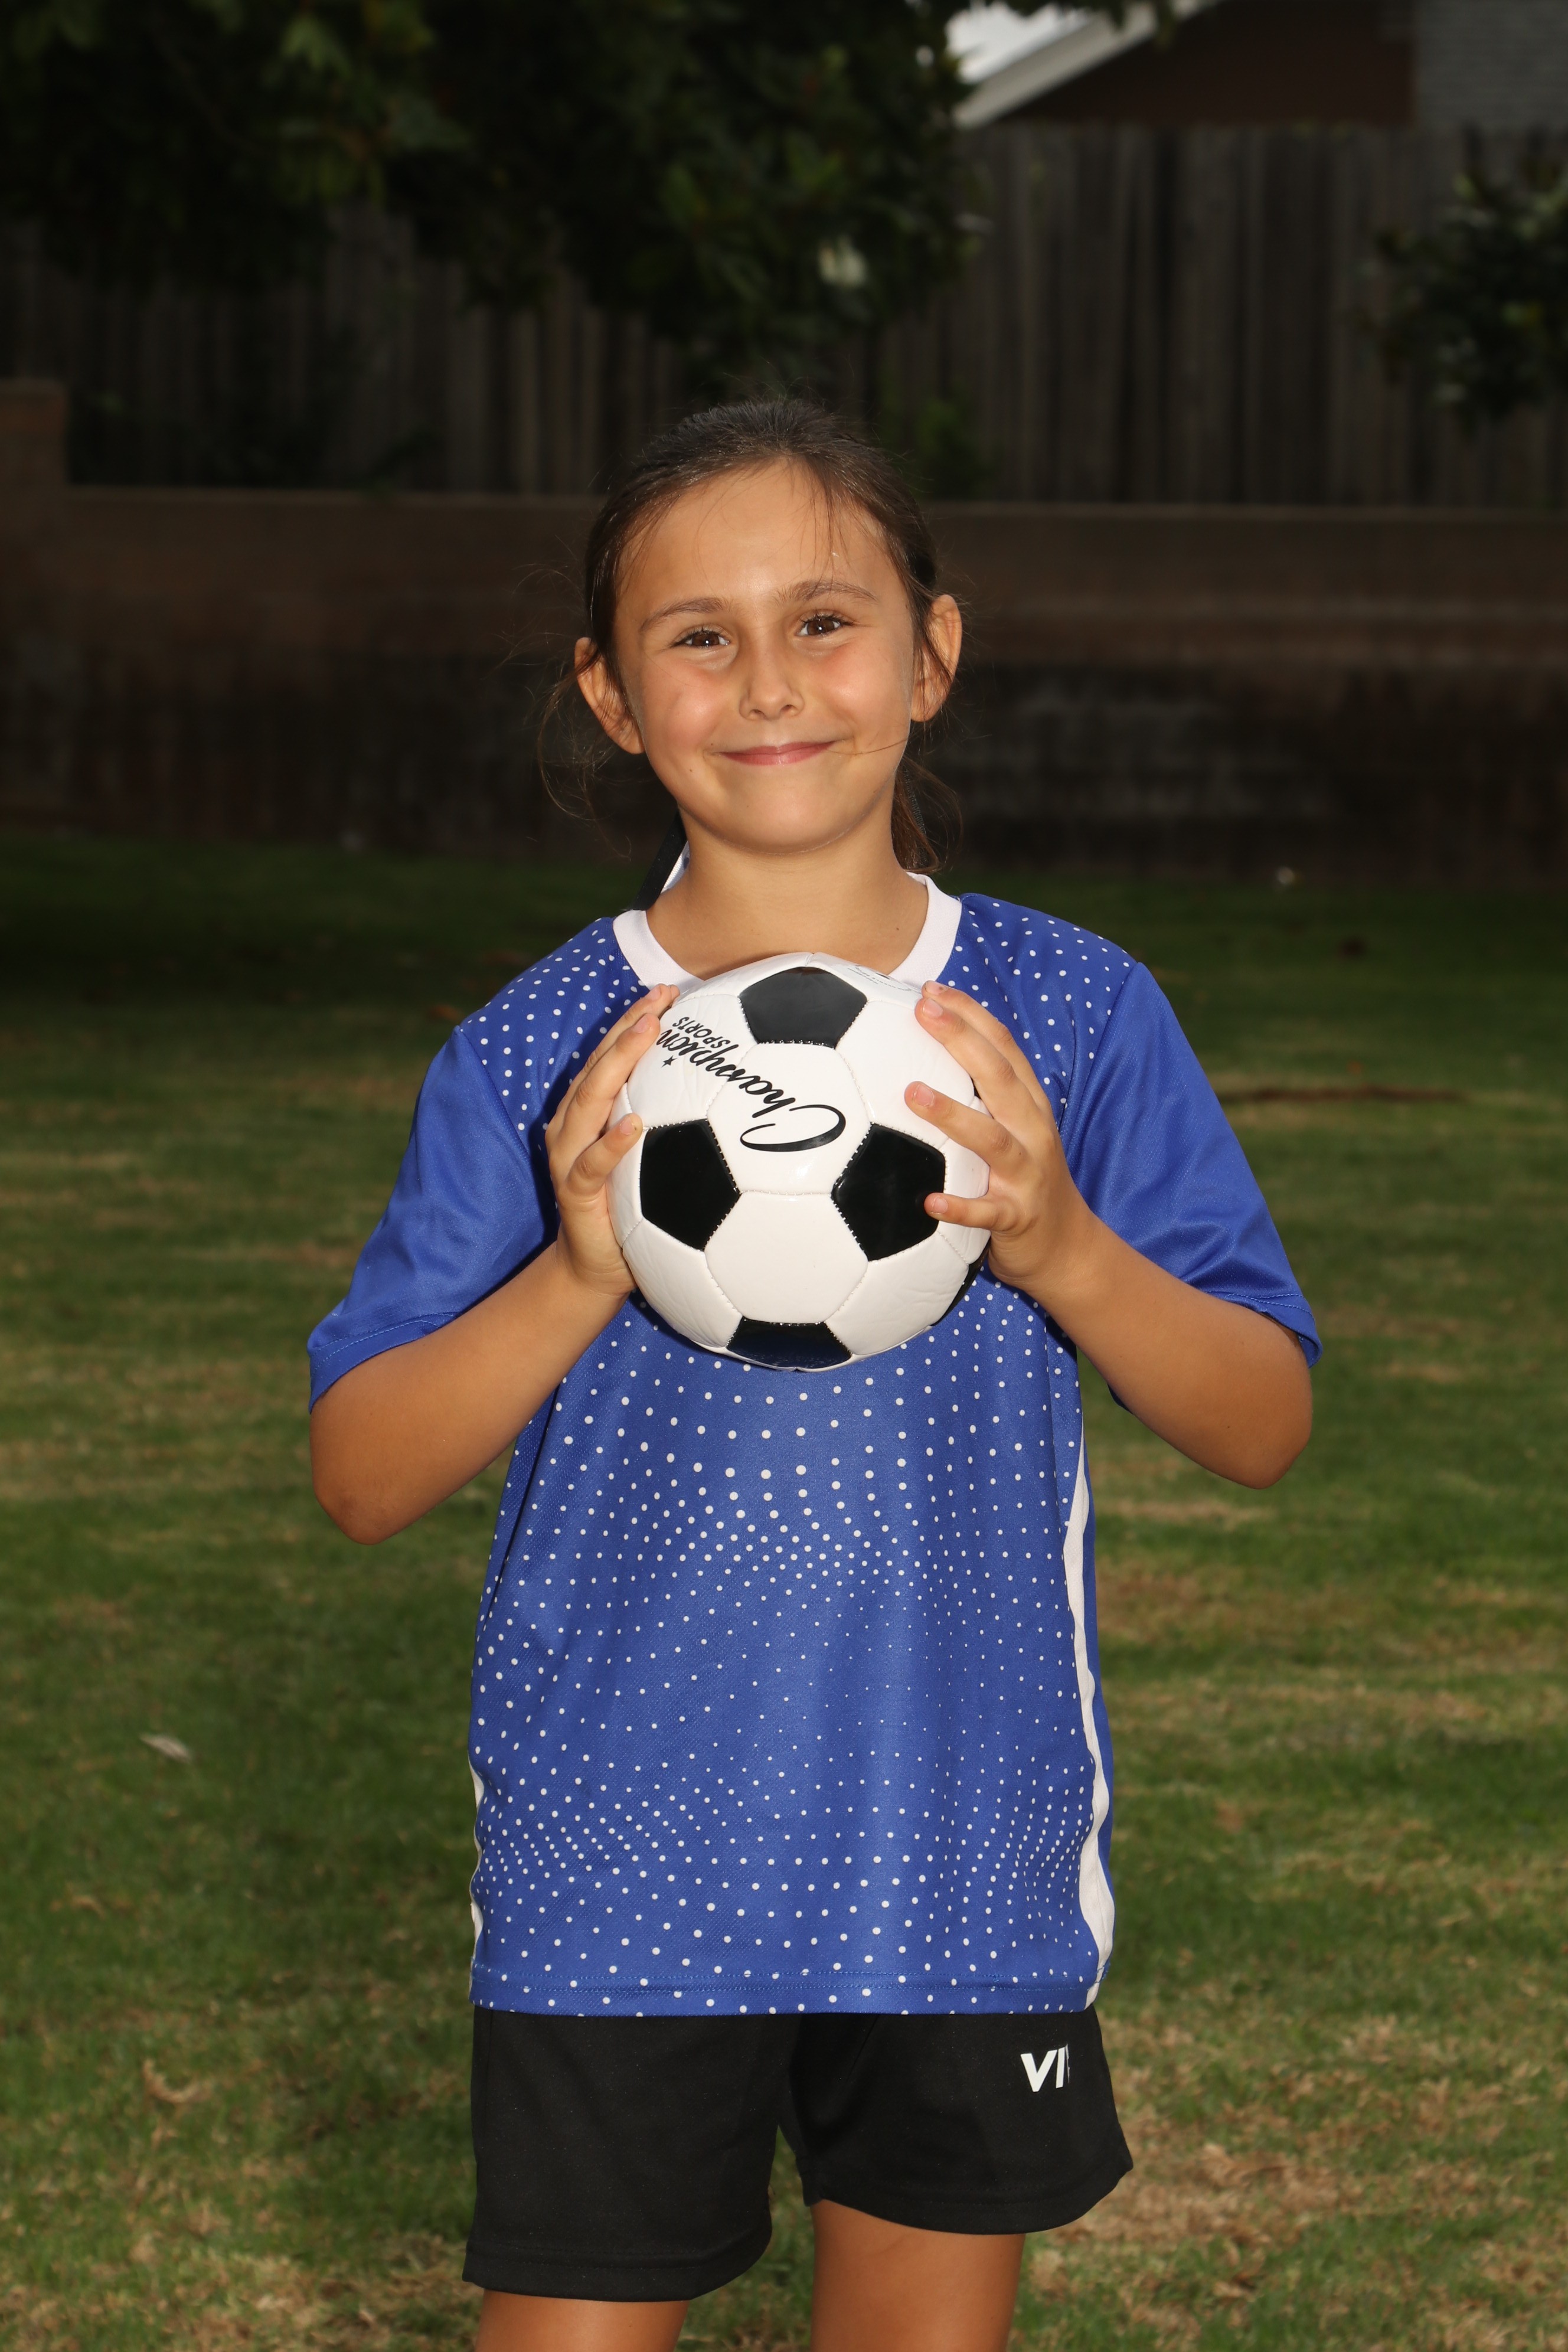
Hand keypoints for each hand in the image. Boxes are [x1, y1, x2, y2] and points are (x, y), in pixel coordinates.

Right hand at [545, 986, 677, 1297]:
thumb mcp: (658, 1164)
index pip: (611, 1056)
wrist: (598, 1270)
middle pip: (599, 1064)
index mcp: (593, 1113)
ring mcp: (570, 1157)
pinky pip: (592, 1163)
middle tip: (661, 998)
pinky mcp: (575, 1192)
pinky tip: (635, 1123)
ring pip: (589, 1099)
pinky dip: (612, 1142)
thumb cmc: (634, 1212)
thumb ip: (675, 1128)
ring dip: (618, 1063)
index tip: (668, 991)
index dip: (635, 1020)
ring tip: (649, 1032)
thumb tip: (734, 1100)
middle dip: (628, 1027)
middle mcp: (575, 1126)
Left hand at [906, 982, 1095, 1313]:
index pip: (1003, 1047)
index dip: (969, 1015)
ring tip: (912, 1093)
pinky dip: (959, 1208)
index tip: (930, 990)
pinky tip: (929, 1202)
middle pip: (999, 1077)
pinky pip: (986, 1213)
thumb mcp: (1011, 1129)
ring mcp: (1026, 1173)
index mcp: (1028, 1105)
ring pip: (992, 1139)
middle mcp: (1032, 1131)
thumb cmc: (1021, 1179)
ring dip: (953, 1115)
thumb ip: (978, 1096)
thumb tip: (917, 1060)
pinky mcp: (1016, 1217)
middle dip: (961, 1040)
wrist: (1066, 1247)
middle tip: (922, 1012)